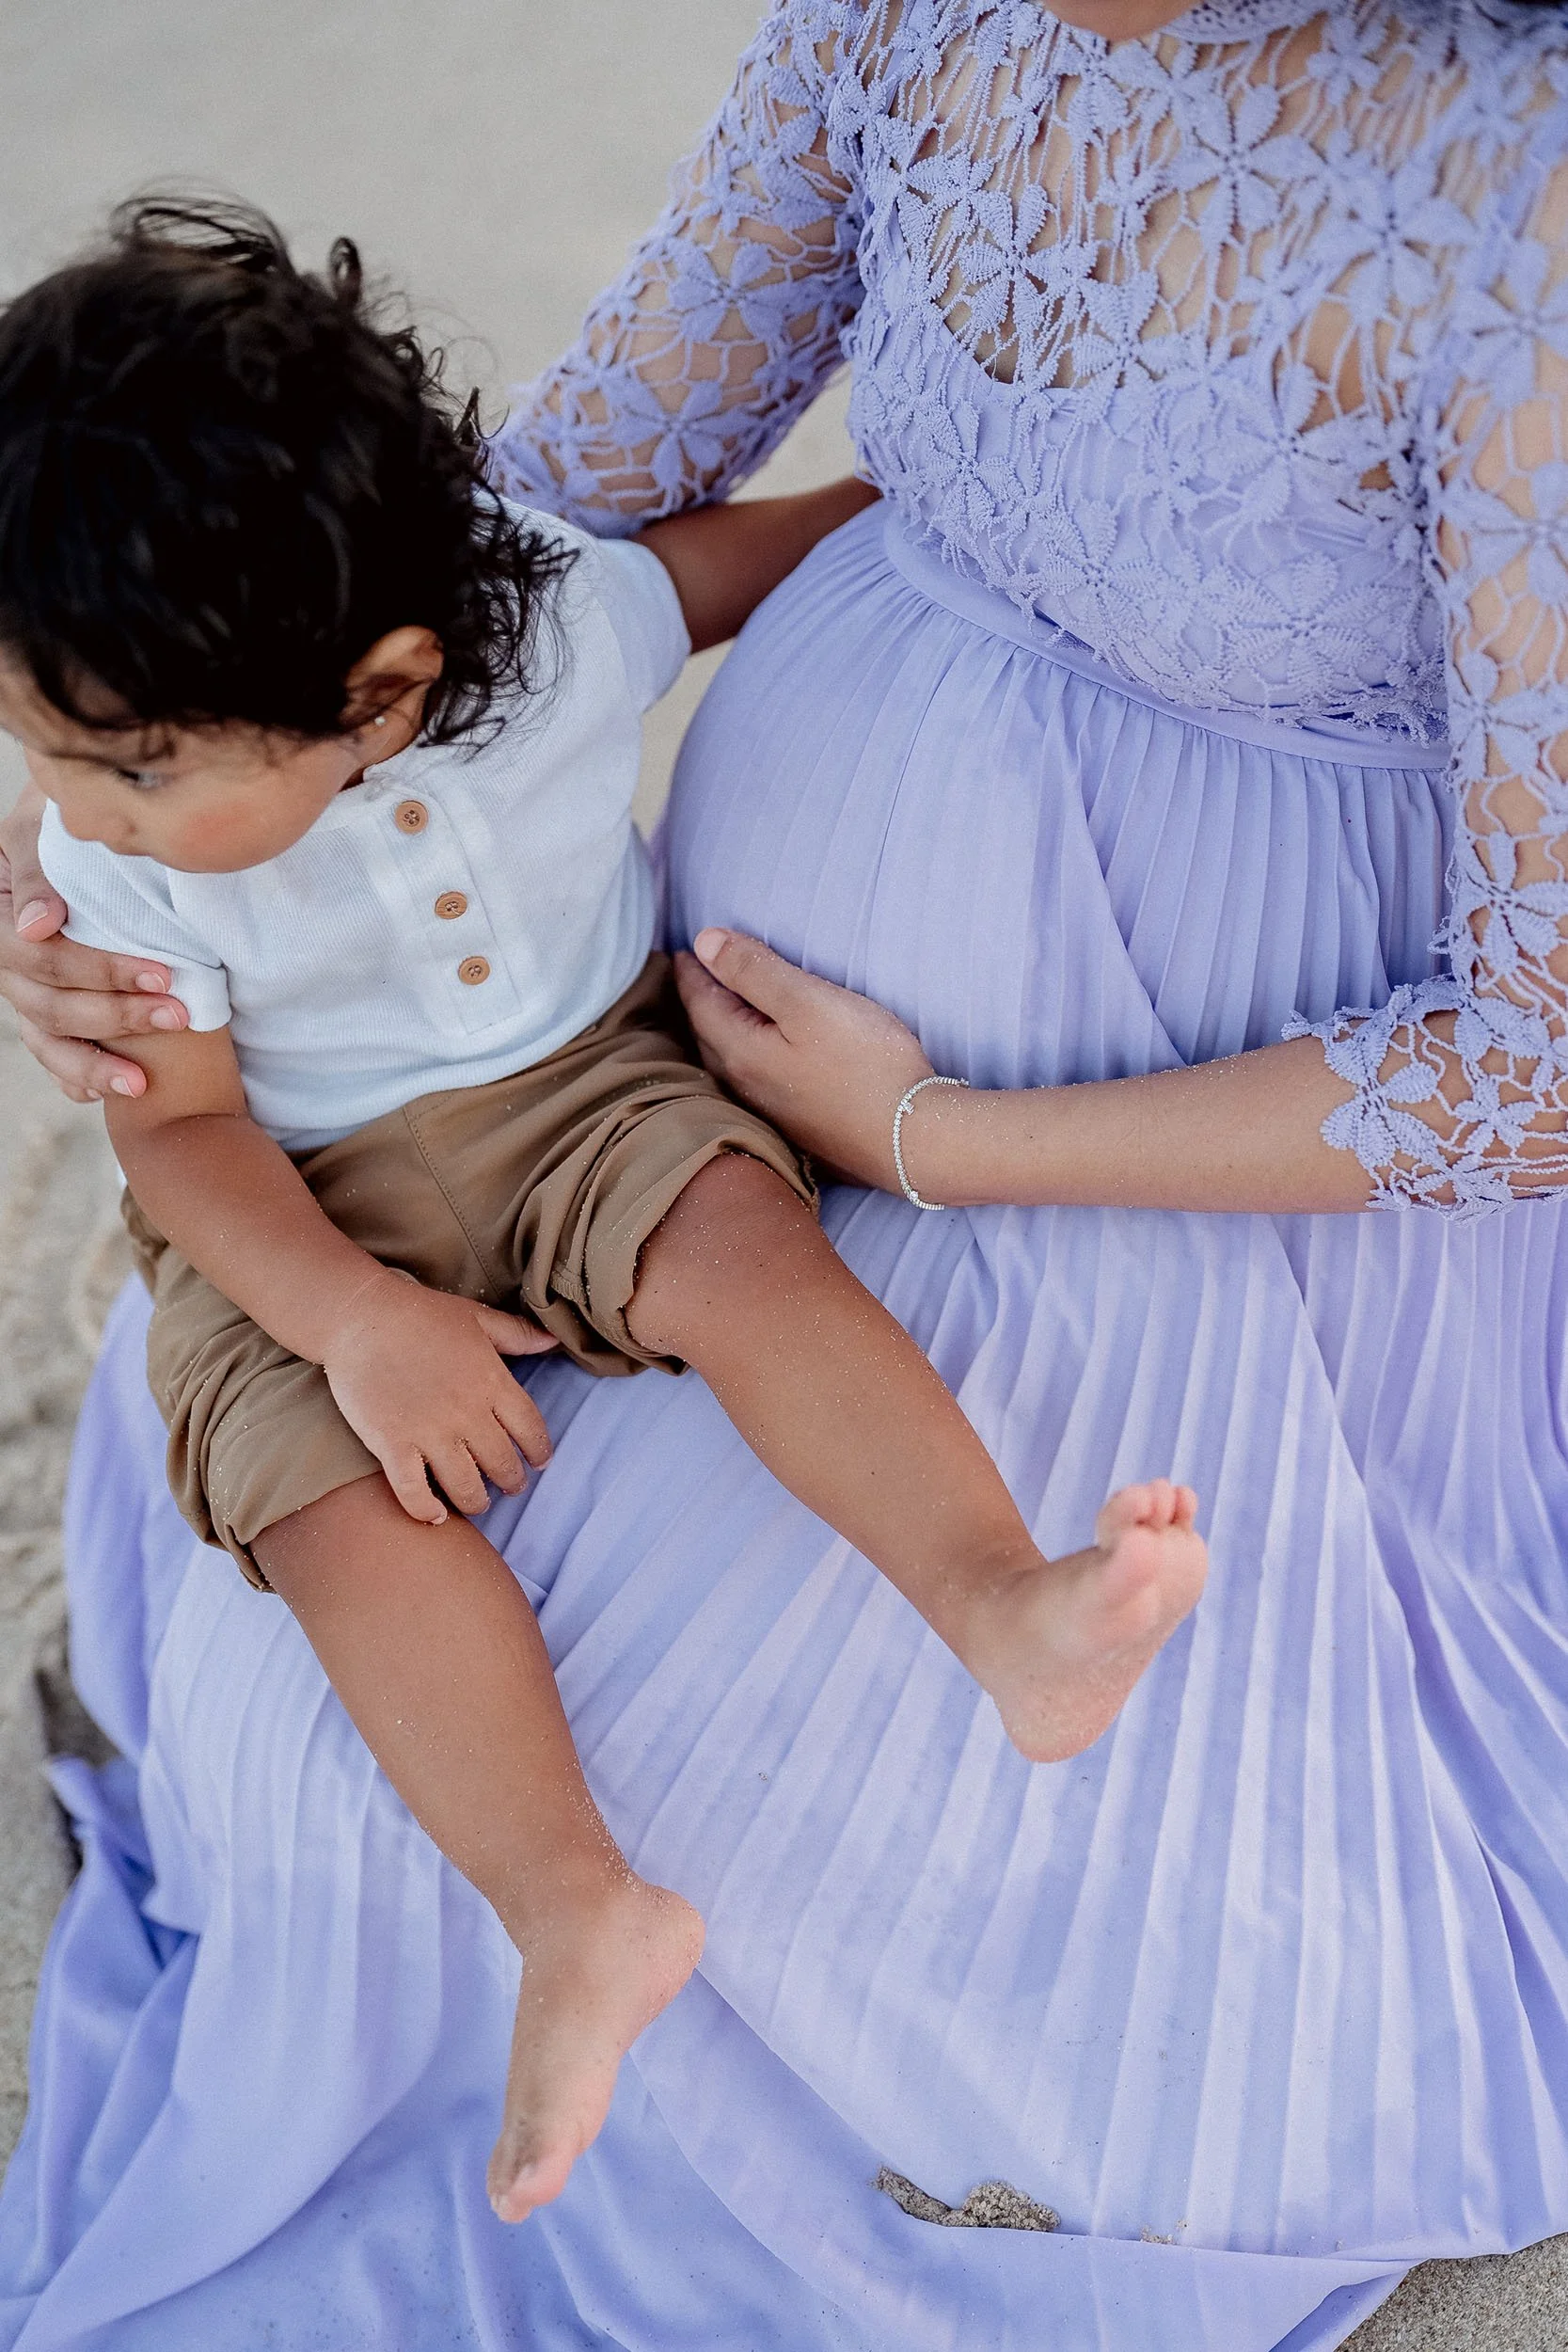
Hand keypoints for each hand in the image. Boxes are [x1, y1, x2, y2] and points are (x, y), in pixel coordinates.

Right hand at [0, 785, 187, 1099]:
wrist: (82, 811)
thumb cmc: (66, 812)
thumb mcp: (47, 822)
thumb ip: (37, 870)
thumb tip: (37, 927)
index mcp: (1, 911)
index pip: (44, 957)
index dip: (102, 971)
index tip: (164, 976)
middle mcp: (6, 953)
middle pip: (49, 1003)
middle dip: (116, 1016)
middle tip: (180, 1015)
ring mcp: (23, 982)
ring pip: (46, 1037)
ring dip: (94, 1064)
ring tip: (140, 1084)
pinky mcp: (47, 1000)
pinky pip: (50, 1049)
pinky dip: (74, 1075)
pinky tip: (104, 1094)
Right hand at [323, 1270, 558, 1523]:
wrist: (360, 1316)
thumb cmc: (420, 1313)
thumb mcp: (476, 1317)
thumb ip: (516, 1334)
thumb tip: (552, 1340)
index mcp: (491, 1382)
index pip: (531, 1429)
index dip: (540, 1451)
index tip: (540, 1463)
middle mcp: (467, 1412)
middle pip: (501, 1463)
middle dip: (511, 1482)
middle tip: (510, 1488)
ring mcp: (429, 1431)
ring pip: (465, 1486)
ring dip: (476, 1502)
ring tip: (477, 1504)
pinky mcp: (392, 1443)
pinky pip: (414, 1491)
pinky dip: (426, 1510)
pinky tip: (435, 1516)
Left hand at [674, 927, 934, 1189]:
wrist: (914, 1141)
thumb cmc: (867, 1065)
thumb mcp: (809, 1002)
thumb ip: (755, 970)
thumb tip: (703, 943)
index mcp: (740, 1051)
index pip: (699, 1002)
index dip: (690, 971)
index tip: (681, 950)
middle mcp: (745, 1086)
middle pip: (707, 1034)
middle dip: (699, 1002)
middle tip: (694, 975)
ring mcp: (770, 1112)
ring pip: (728, 1062)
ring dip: (719, 1032)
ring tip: (720, 1010)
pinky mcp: (797, 1128)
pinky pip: (753, 1083)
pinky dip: (746, 1057)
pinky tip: (760, 1058)